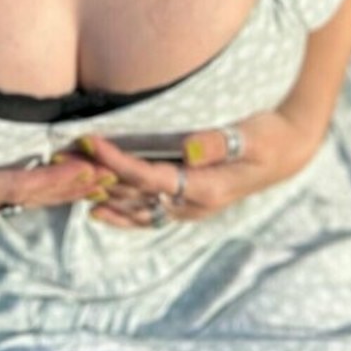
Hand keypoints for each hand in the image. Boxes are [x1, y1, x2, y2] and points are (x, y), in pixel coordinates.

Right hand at [0, 128, 112, 222]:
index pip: (15, 186)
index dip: (52, 179)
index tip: (85, 170)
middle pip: (30, 196)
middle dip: (70, 187)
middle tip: (112, 176)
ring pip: (26, 196)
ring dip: (63, 188)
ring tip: (100, 179)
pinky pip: (15, 191)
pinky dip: (44, 185)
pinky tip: (62, 177)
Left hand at [76, 105, 325, 229]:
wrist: (287, 151)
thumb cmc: (269, 137)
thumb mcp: (252, 136)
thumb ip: (220, 142)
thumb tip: (190, 151)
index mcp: (205, 188)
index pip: (150, 178)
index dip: (117, 163)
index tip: (91, 144)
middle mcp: (193, 204)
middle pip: (134, 196)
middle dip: (98, 177)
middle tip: (62, 158)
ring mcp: (189, 208)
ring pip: (136, 209)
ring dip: (102, 194)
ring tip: (68, 180)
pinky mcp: (187, 203)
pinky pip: (147, 215)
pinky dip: (120, 213)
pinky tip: (97, 210)